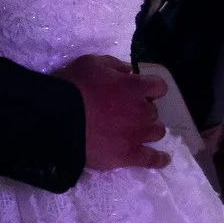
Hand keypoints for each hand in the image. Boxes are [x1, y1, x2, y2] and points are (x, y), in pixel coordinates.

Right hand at [58, 54, 168, 172]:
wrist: (59, 119)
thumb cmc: (75, 87)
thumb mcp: (92, 63)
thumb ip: (115, 66)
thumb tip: (129, 72)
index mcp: (135, 87)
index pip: (159, 87)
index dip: (150, 88)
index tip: (139, 91)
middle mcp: (142, 111)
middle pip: (154, 111)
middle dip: (143, 110)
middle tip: (126, 112)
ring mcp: (137, 135)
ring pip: (156, 132)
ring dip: (149, 129)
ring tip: (137, 131)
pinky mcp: (128, 155)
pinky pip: (151, 159)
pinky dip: (159, 159)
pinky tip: (163, 159)